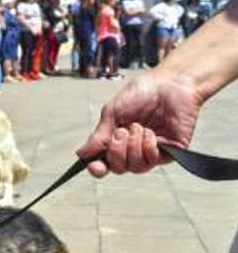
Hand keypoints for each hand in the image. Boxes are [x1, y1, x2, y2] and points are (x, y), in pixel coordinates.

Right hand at [75, 72, 202, 177]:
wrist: (168, 84)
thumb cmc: (141, 94)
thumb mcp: (112, 113)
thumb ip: (99, 136)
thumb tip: (82, 154)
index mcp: (117, 142)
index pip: (105, 164)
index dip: (98, 169)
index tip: (95, 166)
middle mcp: (133, 150)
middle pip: (119, 168)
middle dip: (116, 152)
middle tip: (121, 131)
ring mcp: (152, 152)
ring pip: (136, 167)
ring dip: (133, 148)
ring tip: (137, 127)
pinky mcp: (170, 151)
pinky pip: (154, 160)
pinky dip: (148, 147)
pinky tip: (150, 132)